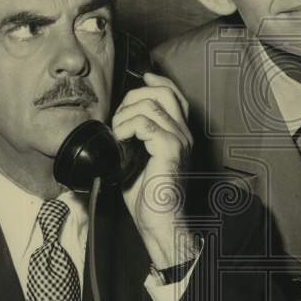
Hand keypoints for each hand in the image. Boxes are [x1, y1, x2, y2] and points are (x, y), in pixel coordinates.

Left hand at [111, 72, 198, 268]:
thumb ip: (134, 138)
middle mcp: (183, 134)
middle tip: (119, 119)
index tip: (142, 77)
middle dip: (133, 97)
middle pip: (161, 91)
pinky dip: (127, 128)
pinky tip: (121, 143)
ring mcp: (179, 140)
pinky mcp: (170, 149)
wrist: (160, 223)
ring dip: (125, 116)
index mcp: (179, 134)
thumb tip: (116, 122)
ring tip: (118, 136)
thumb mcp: (137, 161)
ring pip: (150, 104)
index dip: (157, 81)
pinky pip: (145, 123)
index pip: (174, 95)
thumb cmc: (148, 198)